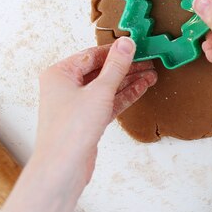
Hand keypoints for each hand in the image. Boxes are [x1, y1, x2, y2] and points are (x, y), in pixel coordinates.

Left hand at [35, 38, 156, 181]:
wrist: (63, 168)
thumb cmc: (70, 130)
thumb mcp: (100, 91)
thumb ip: (116, 66)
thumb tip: (126, 43)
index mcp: (60, 74)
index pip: (93, 55)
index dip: (116, 50)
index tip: (136, 46)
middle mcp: (65, 87)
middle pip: (101, 70)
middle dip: (126, 66)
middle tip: (148, 60)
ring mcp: (77, 104)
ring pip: (107, 86)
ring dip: (130, 80)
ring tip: (151, 74)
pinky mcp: (87, 119)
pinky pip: (109, 101)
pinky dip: (125, 95)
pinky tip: (142, 87)